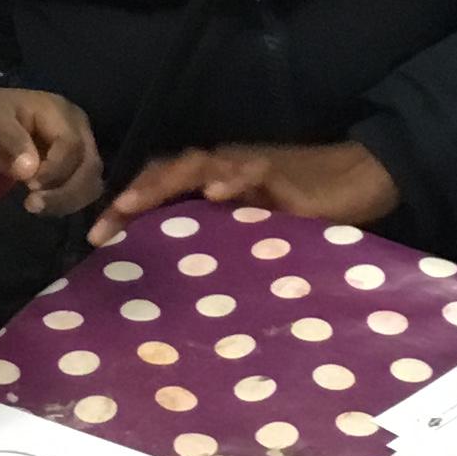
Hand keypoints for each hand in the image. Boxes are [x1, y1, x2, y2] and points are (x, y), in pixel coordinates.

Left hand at [0, 83, 102, 213]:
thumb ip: (10, 141)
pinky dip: (67, 203)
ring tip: (34, 206)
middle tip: (32, 205)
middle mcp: (80, 128)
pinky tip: (43, 205)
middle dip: (65, 192)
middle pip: (90, 166)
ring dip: (68, 201)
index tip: (28, 185)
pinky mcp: (78, 165)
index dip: (54, 170)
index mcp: (60, 111)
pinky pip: (84, 189)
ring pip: (92, 182)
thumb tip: (29, 171)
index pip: (72, 146)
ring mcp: (82, 147)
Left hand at [90, 138, 401, 245]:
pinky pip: (250, 169)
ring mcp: (249, 167)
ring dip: (163, 184)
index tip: (97, 240)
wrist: (359, 178)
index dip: (127, 209)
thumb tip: (185, 290)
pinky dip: (230, 178)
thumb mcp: (257, 235)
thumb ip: (224, 249)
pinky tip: (212, 194)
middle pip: (167, 173)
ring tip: (133, 205)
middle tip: (103, 228)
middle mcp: (223, 170)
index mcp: (213, 184)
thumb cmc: (307, 211)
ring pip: (196, 165)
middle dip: (132, 198)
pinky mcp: (280, 172)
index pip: (161, 188)